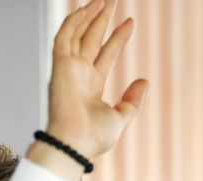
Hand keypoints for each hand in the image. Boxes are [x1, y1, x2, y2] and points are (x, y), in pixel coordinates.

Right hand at [41, 0, 147, 162]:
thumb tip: (143, 81)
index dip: (118, 38)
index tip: (130, 22)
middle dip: (102, 20)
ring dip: (89, 15)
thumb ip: (132, 101)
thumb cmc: (93, 138)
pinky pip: (64, 37)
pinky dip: (74, 22)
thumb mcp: (121, 118)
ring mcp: (68, 69)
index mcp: (91, 87)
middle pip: (92, 40)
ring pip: (78, 34)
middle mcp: (79, 75)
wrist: (75, 144)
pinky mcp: (60, 65)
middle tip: (113, 1)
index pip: (106, 55)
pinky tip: (86, 8)